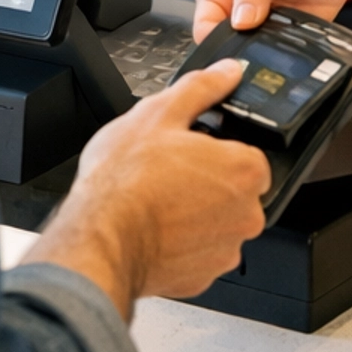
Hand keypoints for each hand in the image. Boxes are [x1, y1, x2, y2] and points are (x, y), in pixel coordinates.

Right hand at [24, 61, 268, 311]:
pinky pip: (198, 255)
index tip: (195, 152)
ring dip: (195, 216)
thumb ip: (202, 88)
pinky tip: (154, 230)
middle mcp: (245, 215)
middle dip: (209, 185)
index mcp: (243, 170)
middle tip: (171, 175)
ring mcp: (224, 251)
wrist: (99, 237)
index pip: (251, 156)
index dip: (219, 151)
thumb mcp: (160, 113)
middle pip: (237, 193)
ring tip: (157, 203)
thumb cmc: (127, 180)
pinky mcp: (201, 278)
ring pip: (217, 226)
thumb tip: (227, 72)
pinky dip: (180, 245)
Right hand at [193, 0, 351, 40]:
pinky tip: (301, 43)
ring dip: (269, 54)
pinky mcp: (288, 37)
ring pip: (257, 55)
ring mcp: (263, 27)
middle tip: (262, 45)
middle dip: (242, 52)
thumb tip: (241, 20)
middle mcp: (236, 13)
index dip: (214, 40)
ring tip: (285, 39)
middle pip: (228, 47)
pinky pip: (285, 56)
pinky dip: (292, 55)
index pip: (204, 26)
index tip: (235, 43)